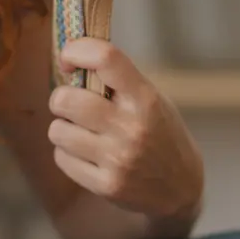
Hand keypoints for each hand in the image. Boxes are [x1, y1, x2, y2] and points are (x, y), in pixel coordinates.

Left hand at [49, 39, 203, 225]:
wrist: (182, 188)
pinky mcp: (106, 185)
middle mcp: (131, 127)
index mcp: (145, 98)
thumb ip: (118, 80)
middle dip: (61, 98)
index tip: (68, 58)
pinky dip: (68, 154)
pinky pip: (62, 158)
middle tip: (72, 104)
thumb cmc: (161, 133)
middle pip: (66, 99)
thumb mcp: (153, 98)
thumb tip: (72, 58)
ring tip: (81, 132)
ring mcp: (118, 159)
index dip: (77, 50)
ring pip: (57, 130)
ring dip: (63, 128)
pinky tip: (86, 155)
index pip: (105, 58)